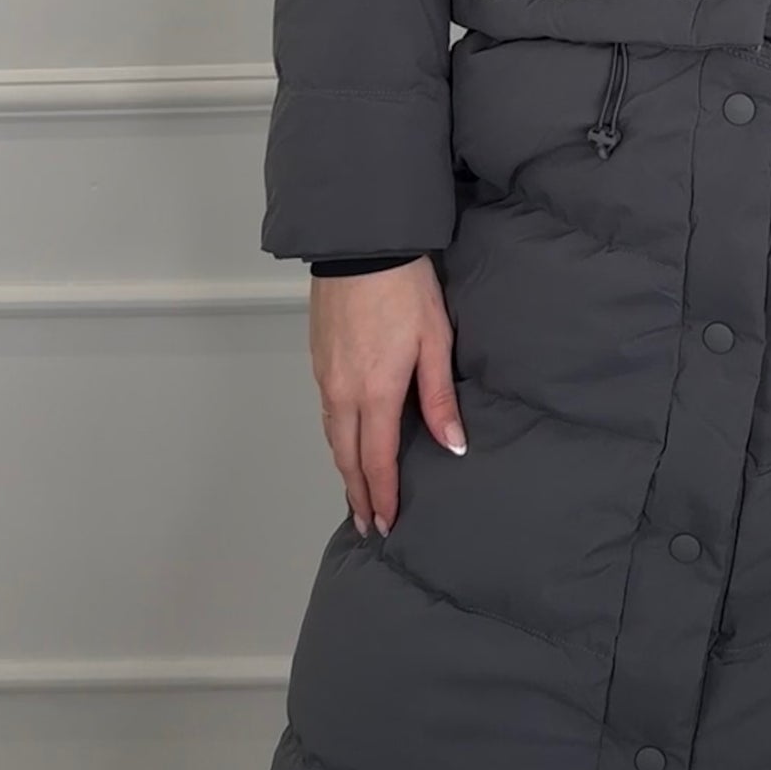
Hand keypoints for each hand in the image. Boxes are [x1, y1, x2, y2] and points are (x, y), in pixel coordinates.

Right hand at [310, 258, 465, 537]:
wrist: (362, 245)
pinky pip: (326, 412)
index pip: (376, 460)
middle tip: (368, 524)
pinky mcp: (318, 359)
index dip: (383, 496)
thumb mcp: (436, 340)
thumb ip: (439, 397)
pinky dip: (336, 438)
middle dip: (358, 494)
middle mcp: (343, 391)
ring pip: (332, 436)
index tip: (387, 524)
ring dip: (344, 469)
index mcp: (375, 392)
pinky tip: (345, 442)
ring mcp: (325, 375)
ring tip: (357, 494)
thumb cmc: (406, 288)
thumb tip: (452, 445)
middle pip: (346, 457)